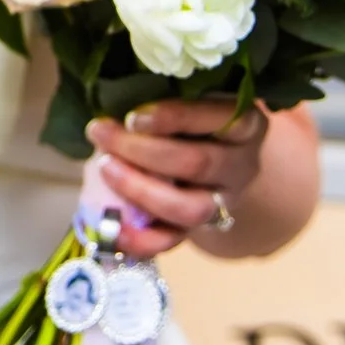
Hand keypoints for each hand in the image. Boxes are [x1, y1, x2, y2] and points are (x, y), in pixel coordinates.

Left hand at [84, 99, 270, 258]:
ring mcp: (223, 201)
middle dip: (143, 150)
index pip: (222, 118)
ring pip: (192, 208)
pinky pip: (175, 241)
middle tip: (101, 133)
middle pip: (199, 163)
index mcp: (243, 124)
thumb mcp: (178, 103)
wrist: (197, 160)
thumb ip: (158, 105)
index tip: (133, 116)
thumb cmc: (180, 120)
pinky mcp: (199, 229)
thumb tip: (112, 107)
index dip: (175, 117)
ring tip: (105, 169)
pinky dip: (141, 239)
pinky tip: (113, 227)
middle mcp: (240, 164)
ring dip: (141, 190)